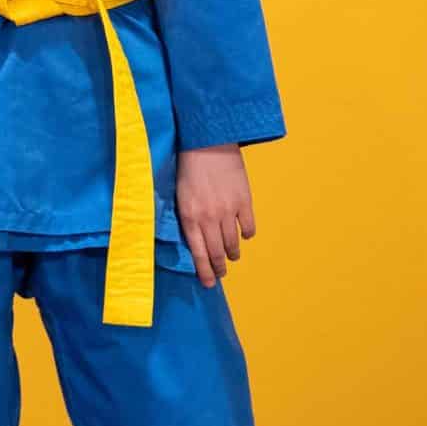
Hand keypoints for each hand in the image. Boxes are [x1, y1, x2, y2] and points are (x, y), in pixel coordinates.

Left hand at [177, 143, 255, 287]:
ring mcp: (228, 210)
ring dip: (232, 253)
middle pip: (217, 252)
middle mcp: (209, 217)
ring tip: (231, 256)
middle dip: (219, 267)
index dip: (204, 271)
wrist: (208, 142)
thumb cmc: (187, 166)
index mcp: (189, 216)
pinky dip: (246, 234)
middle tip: (220, 274)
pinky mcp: (244, 201)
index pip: (198, 253)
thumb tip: (190, 238)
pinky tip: (243, 235)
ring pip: (233, 243)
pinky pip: (248, 227)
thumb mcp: (178, 193)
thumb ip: (185, 216)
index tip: (208, 283)